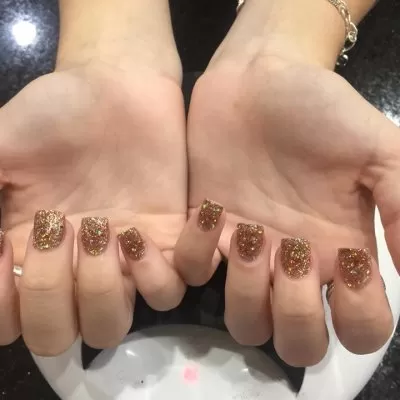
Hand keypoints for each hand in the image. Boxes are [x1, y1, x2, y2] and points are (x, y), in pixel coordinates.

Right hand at [0, 0, 186, 354]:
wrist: (117, 88)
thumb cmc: (56, 113)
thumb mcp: (2, 144)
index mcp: (27, 252)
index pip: (10, 322)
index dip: (2, 305)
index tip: (6, 245)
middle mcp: (74, 269)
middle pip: (60, 336)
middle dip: (51, 294)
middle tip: (62, 230)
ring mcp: (124, 262)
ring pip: (113, 325)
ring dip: (103, 290)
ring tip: (108, 230)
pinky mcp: (170, 244)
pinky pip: (174, 289)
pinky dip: (159, 273)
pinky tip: (141, 231)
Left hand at [179, 0, 395, 366]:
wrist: (259, 79)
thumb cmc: (320, 110)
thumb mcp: (377, 148)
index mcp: (341, 251)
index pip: (360, 327)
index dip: (359, 318)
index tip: (349, 264)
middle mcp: (293, 267)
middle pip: (297, 342)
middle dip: (296, 316)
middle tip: (291, 253)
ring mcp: (245, 255)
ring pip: (245, 324)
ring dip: (248, 292)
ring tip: (249, 234)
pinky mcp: (203, 234)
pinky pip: (193, 275)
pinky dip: (198, 257)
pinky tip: (213, 215)